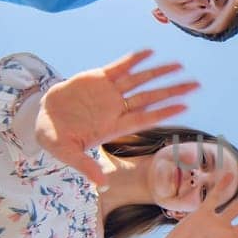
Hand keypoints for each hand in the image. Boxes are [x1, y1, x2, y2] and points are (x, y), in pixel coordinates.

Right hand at [36, 50, 196, 185]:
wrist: (41, 115)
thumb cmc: (54, 137)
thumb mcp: (66, 153)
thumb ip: (84, 165)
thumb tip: (101, 186)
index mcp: (112, 127)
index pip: (144, 118)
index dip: (164, 112)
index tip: (184, 107)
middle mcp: (116, 108)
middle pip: (149, 98)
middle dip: (172, 91)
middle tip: (196, 85)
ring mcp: (109, 92)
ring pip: (139, 81)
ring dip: (159, 73)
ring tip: (179, 66)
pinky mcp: (98, 78)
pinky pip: (119, 67)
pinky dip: (133, 60)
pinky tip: (149, 52)